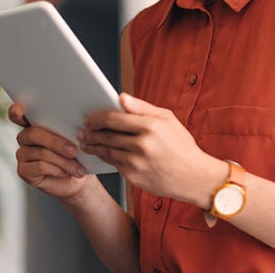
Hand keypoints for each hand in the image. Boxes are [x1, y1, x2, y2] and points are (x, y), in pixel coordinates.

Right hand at [10, 102, 93, 201]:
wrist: (77, 177)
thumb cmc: (77, 154)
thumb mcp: (76, 138)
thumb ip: (69, 127)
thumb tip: (77, 122)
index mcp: (36, 123)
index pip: (19, 114)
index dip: (16, 111)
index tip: (18, 109)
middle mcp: (25, 137)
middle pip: (34, 134)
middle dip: (56, 143)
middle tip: (73, 151)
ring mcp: (22, 154)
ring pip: (41, 152)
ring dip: (63, 161)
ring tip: (77, 167)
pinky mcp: (23, 170)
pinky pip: (39, 166)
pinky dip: (57, 169)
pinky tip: (66, 172)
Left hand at [79, 93, 226, 207]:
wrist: (192, 176)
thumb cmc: (181, 145)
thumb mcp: (168, 119)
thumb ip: (142, 107)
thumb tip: (121, 97)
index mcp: (150, 126)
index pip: (114, 119)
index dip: (97, 118)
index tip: (89, 118)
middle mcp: (141, 144)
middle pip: (106, 136)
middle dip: (90, 132)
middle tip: (82, 130)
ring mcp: (136, 162)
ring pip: (106, 151)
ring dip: (93, 146)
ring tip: (86, 142)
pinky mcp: (133, 177)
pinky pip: (113, 164)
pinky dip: (104, 157)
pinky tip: (100, 153)